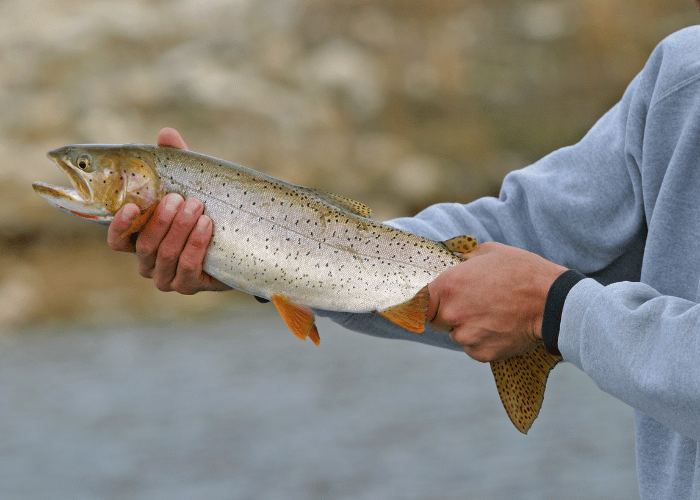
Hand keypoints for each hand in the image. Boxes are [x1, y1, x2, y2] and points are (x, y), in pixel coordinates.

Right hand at [107, 128, 230, 293]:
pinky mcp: (189, 286)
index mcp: (139, 240)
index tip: (131, 207)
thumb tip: (167, 134)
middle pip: (146, 245)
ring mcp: (168, 278)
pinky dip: (196, 246)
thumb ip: (175, 162)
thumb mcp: (190, 184)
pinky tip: (207, 226)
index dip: (120, 226)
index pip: (118, 240)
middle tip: (182, 198)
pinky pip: (188, 268)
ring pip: (166, 255)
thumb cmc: (203, 209)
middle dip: (164, 220)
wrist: (237, 241)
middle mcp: (148, 262)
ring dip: (182, 230)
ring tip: (198, 207)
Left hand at [427, 242, 566, 361]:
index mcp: (448, 286)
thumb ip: (464, 258)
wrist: (552, 301)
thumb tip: (454, 260)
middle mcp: (452, 313)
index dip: (426, 301)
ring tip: (493, 314)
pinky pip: (473, 348)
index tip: (433, 301)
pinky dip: (482, 341)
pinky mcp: (482, 353)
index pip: (419, 301)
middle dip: (450, 313)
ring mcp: (466, 336)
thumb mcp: (489, 252)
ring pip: (457, 335)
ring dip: (468, 328)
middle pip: (437, 319)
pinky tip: (500, 327)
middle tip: (474, 303)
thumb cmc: (522, 272)